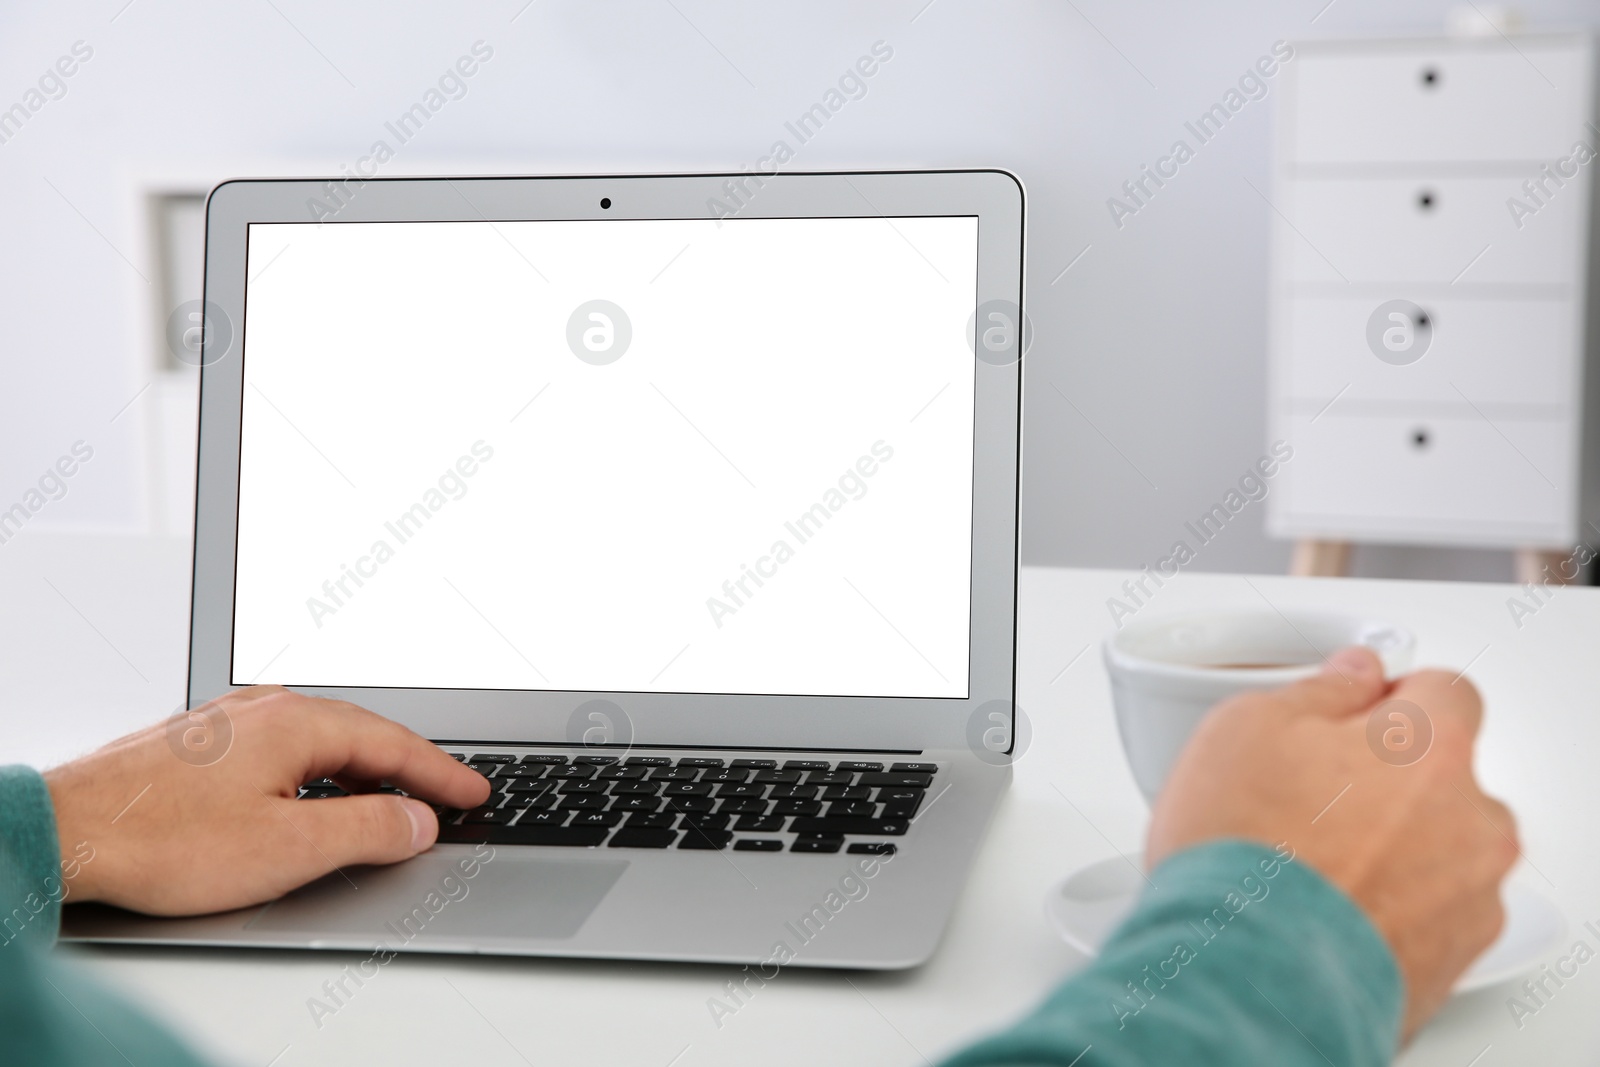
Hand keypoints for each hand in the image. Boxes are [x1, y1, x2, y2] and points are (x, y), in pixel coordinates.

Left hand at [44, 686, 489, 915]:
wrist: (65, 831)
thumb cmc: (160, 839)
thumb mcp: (287, 846)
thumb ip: (367, 830)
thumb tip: (418, 820)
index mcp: (298, 722)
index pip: (395, 745)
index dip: (442, 774)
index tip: (474, 793)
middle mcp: (267, 708)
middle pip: (363, 733)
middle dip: (411, 766)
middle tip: (449, 793)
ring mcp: (230, 721)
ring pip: (321, 740)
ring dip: (364, 769)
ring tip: (393, 799)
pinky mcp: (201, 744)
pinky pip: (285, 749)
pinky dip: (320, 772)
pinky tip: (316, 795)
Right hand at [1146, 647, 1517, 1039]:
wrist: (1239, 971)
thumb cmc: (1243, 851)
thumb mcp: (1246, 726)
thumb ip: (1318, 691)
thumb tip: (1349, 679)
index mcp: (1432, 747)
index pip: (1445, 691)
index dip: (1392, 697)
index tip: (1353, 714)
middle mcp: (1470, 822)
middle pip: (1446, 778)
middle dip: (1389, 780)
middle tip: (1311, 795)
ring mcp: (1466, 899)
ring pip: (1438, 852)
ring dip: (1391, 849)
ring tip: (1308, 865)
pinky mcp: (1446, 963)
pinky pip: (1424, 917)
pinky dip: (1385, 910)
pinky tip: (1321, 910)